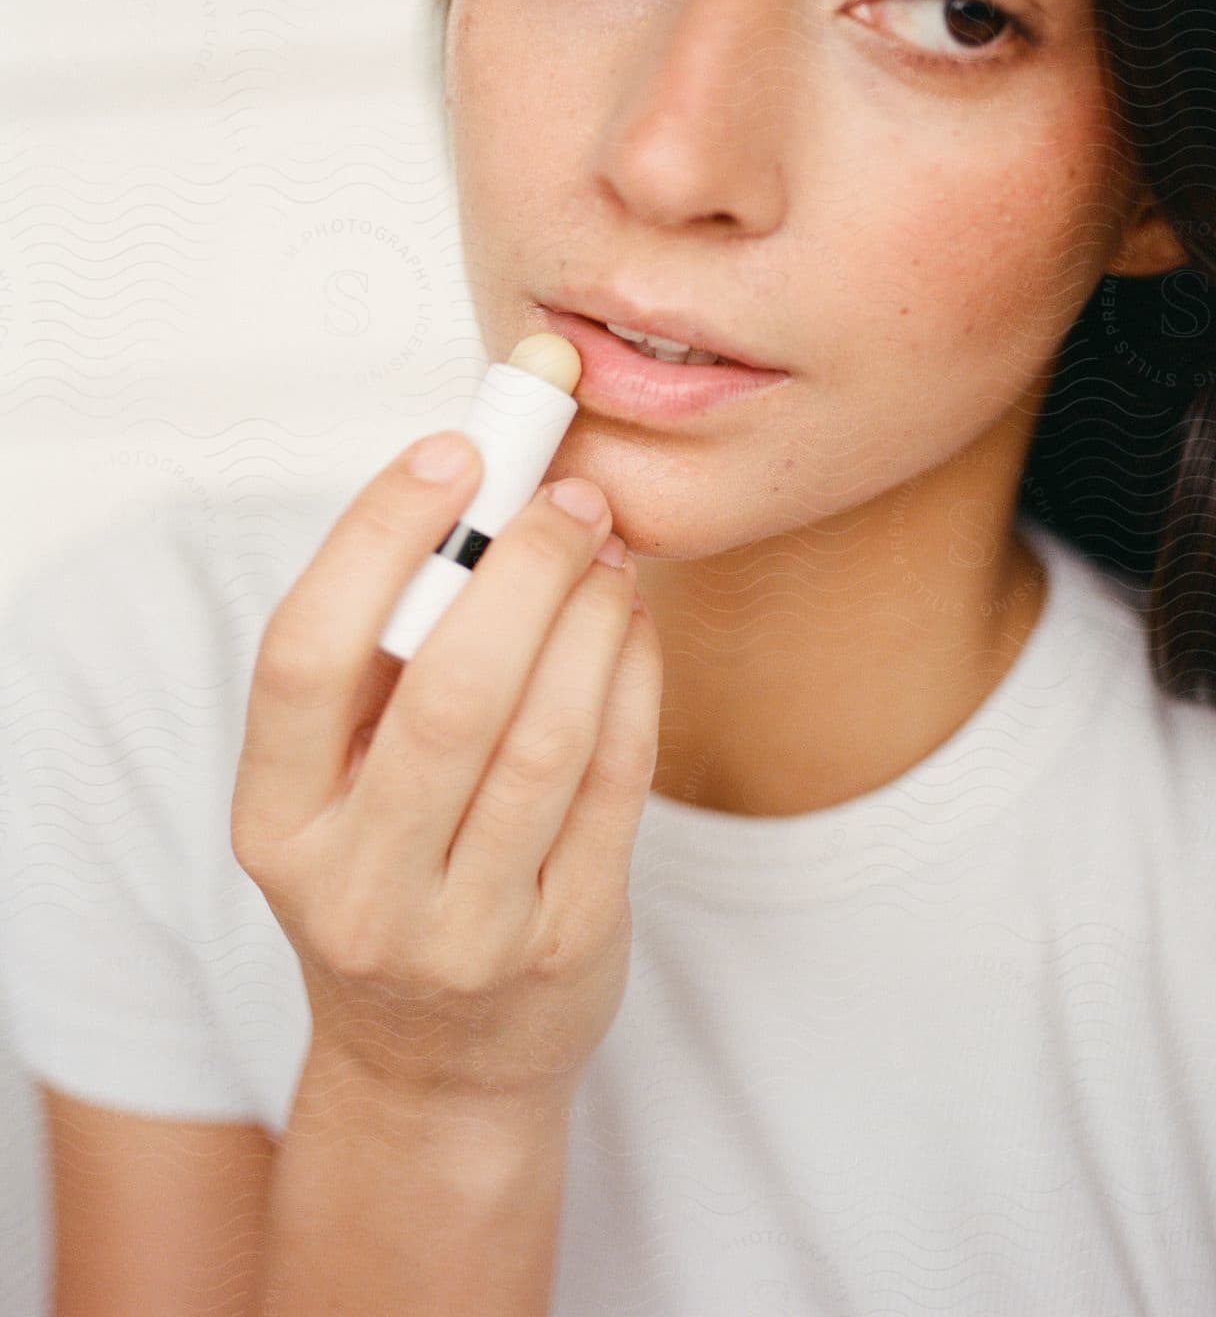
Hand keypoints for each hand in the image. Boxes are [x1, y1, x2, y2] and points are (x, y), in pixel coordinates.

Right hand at [231, 432, 662, 1120]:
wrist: (435, 1068)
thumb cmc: (387, 879)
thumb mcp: (335, 792)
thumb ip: (377, 666)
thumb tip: (474, 505)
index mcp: (275, 823)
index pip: (303, 656)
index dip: (377, 538)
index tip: (451, 452)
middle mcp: (358, 885)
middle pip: (448, 692)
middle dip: (522, 568)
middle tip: (566, 496)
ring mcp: (467, 929)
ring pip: (546, 736)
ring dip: (590, 616)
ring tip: (607, 552)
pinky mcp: (565, 941)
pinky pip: (615, 783)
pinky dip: (634, 679)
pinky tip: (633, 624)